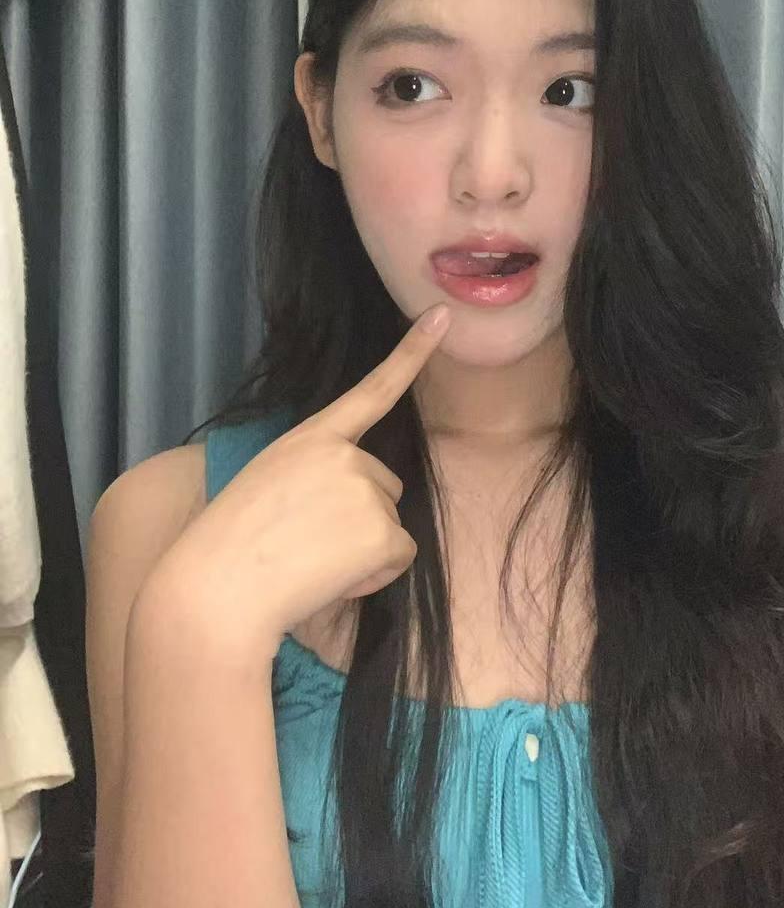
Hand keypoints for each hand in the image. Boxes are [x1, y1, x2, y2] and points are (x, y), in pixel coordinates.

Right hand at [143, 303, 451, 661]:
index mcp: (310, 436)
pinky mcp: (381, 531)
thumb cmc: (230, 547)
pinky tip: (329, 579)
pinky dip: (373, 576)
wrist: (217, 591)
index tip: (442, 316)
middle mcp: (345, 454)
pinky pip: (398, 556)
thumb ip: (313, 475)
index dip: (412, 351)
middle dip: (359, 517)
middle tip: (304, 542)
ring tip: (309, 561)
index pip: (372, 389)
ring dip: (363, 549)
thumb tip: (349, 506)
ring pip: (390, 524)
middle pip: (384, 485)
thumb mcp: (267, 483)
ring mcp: (366, 489)